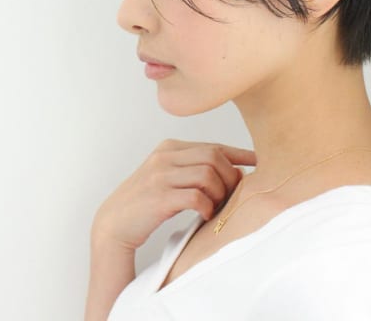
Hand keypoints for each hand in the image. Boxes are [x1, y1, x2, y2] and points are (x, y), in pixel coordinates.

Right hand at [91, 139, 256, 250]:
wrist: (113, 224)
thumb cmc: (147, 202)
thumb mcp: (169, 176)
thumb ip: (194, 168)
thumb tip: (235, 170)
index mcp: (170, 148)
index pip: (212, 146)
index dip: (238, 154)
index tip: (257, 162)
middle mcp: (165, 157)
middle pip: (214, 157)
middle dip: (229, 177)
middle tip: (232, 195)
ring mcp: (160, 176)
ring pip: (208, 175)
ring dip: (219, 193)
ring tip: (217, 207)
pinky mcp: (158, 197)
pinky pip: (196, 197)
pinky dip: (207, 206)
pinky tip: (205, 215)